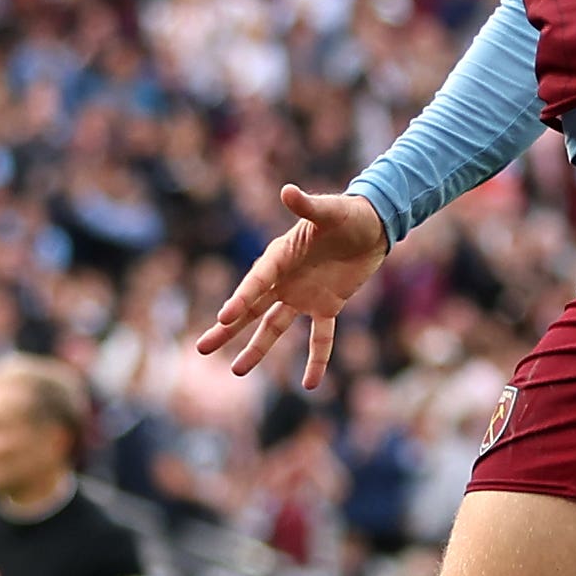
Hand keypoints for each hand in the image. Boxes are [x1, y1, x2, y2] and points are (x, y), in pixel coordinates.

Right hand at [195, 184, 387, 386]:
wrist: (373, 226)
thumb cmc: (348, 214)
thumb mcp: (330, 210)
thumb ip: (308, 206)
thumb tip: (287, 190)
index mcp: (280, 256)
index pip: (256, 282)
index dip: (240, 298)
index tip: (223, 317)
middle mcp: (284, 279)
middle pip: (251, 308)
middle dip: (227, 329)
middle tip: (202, 348)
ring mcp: (303, 295)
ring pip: (274, 326)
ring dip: (257, 348)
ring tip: (237, 370)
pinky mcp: (327, 306)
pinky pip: (320, 337)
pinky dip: (317, 359)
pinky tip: (310, 384)